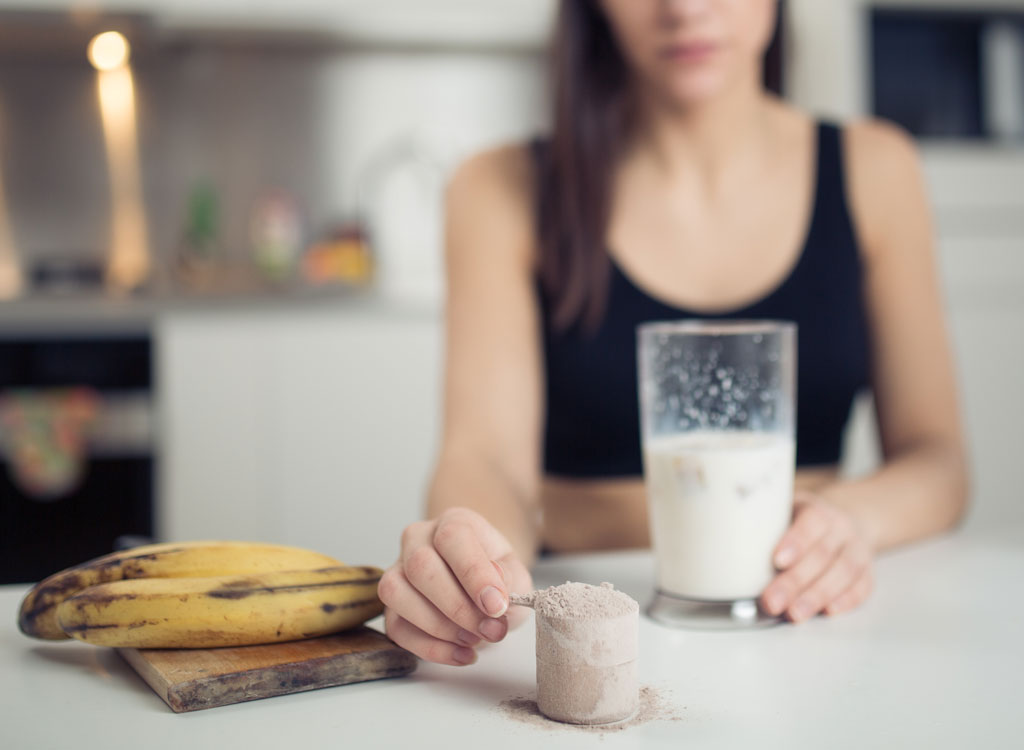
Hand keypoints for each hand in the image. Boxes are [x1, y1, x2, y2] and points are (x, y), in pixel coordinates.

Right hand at [378, 507, 532, 665]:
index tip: (497, 607)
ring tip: (475, 639)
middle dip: (458, 607)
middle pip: (421, 566)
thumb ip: (508, 579)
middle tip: (491, 630)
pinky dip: (431, 648)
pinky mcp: (390, 605)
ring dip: (440, 627)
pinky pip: (396, 628)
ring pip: (397, 593)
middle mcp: (418, 539)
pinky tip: (462, 654)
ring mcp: (397, 570)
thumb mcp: (515, 573)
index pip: (453, 537)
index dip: (474, 574)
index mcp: (453, 522)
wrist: (482, 586)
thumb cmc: (497, 576)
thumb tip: (492, 593)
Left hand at [760, 494, 873, 622]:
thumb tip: (722, 540)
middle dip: (796, 582)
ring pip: (844, 572)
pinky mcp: (868, 571)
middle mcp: (841, 528)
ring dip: (817, 596)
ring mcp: (857, 549)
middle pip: (822, 554)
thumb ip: (761, 524)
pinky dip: (847, 600)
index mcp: (817, 509)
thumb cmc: (798, 521)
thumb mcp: (782, 511)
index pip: (811, 521)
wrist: (841, 522)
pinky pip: (862, 586)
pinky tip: (828, 612)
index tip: (776, 561)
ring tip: (794, 614)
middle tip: (771, 602)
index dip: (796, 541)